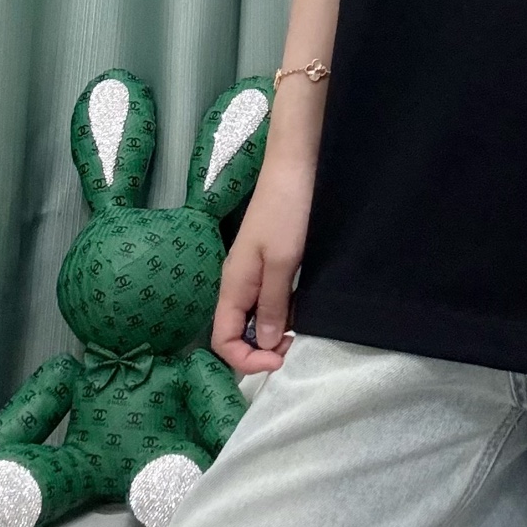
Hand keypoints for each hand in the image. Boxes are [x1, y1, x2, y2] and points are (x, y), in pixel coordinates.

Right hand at [212, 158, 313, 371]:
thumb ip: (272, 304)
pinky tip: (304, 305)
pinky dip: (285, 309)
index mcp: (233, 285)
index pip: (223, 341)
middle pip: (238, 332)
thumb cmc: (288, 210)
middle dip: (263, 348)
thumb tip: (265, 344)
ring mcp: (254, 272)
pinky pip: (270, 299)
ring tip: (303, 326)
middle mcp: (239, 283)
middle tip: (296, 344)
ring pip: (257, 317)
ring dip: (276, 330)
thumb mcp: (283, 262)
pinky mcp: (271, 261)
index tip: (280, 359)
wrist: (297, 167)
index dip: (247, 359)